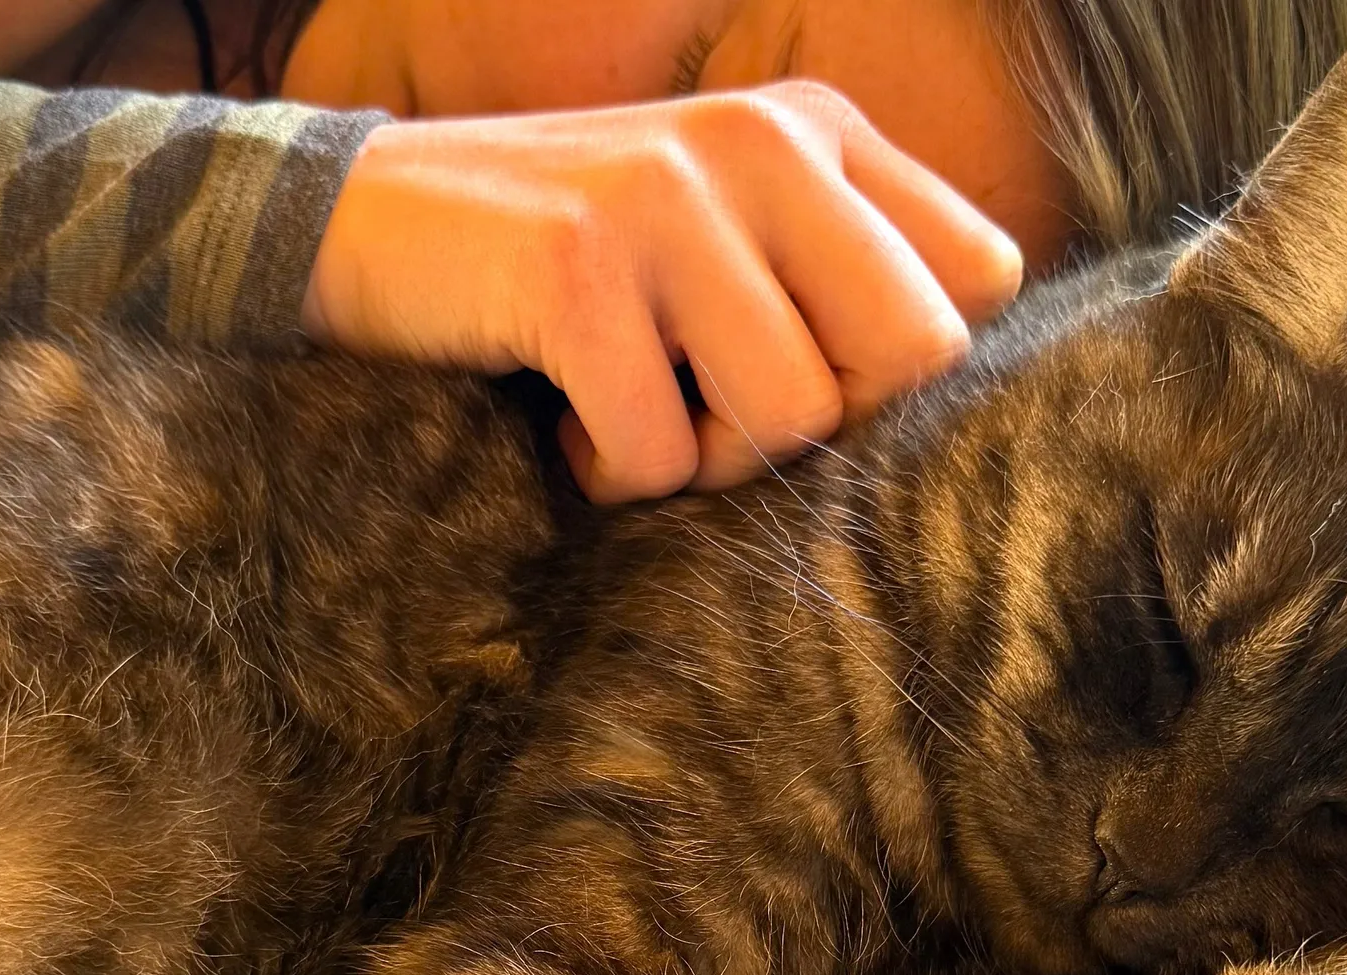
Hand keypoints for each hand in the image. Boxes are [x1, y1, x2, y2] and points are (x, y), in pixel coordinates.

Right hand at [301, 82, 1022, 501]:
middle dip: (823, 425)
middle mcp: (760, 141)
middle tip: (720, 409)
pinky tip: (563, 421)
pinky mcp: (577, 273)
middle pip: (914, 354)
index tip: (808, 372)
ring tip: (632, 409)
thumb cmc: (569, 266)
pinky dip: (608, 474)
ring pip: (792, 419)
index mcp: (815, 128)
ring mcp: (667, 199)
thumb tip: (945, 399)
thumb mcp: (726, 235)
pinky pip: (660, 456)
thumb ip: (841, 278)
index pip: (984, 277)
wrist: (362, 224)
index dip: (907, 369)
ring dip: (705, 460)